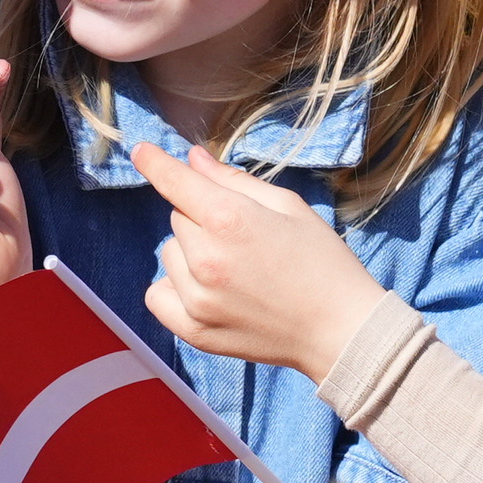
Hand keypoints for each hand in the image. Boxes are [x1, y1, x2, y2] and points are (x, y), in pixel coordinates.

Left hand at [138, 142, 388, 380]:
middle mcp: (206, 258)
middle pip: (178, 218)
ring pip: (170, 253)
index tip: (141, 151)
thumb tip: (194, 160)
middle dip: (202, 217)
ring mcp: (197, 298)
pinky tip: (207, 289)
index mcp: (230, 219)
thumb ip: (234, 181)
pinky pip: (157, 294)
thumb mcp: (288, 206)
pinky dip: (174, 286)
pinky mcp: (194, 330)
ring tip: (235, 267)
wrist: (341, 329)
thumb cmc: (323, 261)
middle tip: (243, 235)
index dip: (155, 163)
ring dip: (191, 252)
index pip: (175, 182)